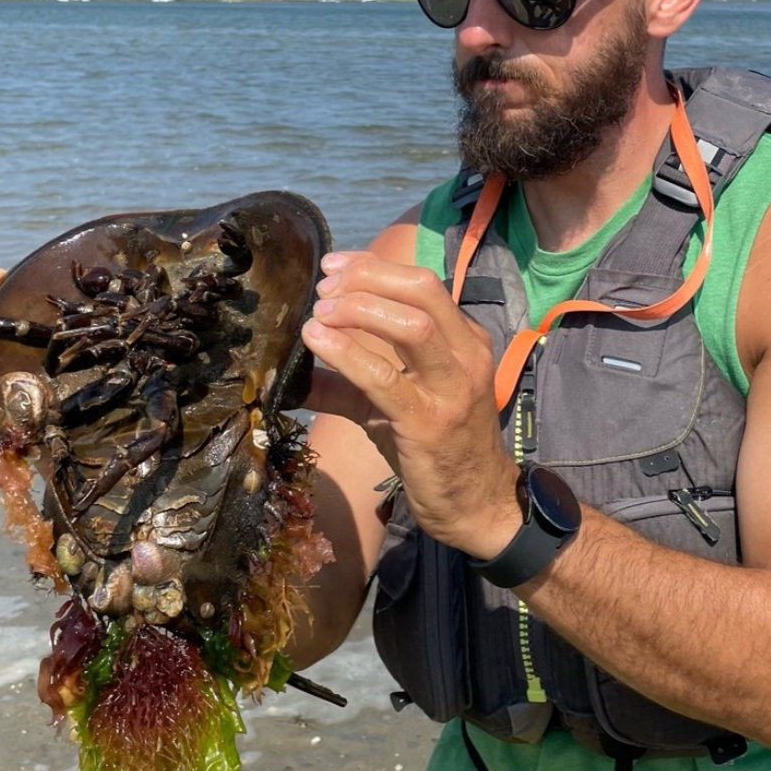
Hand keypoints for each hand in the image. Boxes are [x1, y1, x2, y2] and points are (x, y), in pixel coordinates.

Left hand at [300, 251, 520, 558]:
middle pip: (421, 289)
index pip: (421, 282)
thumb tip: (292, 369)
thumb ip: (348, 381)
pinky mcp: (429, 422)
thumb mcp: (394, 404)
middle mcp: (466, 354)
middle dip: (367, 277)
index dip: (373, 266)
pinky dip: (347, 353)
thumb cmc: (436, 449)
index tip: (333, 266)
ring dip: (359, 309)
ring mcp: (452, 387)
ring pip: (412, 325)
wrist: (477, 505)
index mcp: (464, 339)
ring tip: (319, 312)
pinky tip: (316, 341)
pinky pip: (386, 378)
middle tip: (324, 286)